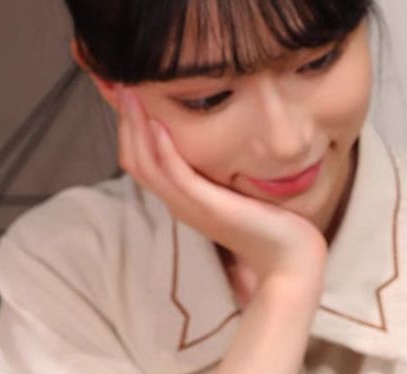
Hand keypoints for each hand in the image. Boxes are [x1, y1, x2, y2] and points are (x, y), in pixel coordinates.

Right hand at [117, 88, 326, 301]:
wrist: (289, 259)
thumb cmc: (270, 224)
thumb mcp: (236, 190)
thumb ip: (219, 170)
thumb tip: (217, 137)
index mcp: (183, 199)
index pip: (141, 161)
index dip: (130, 126)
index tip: (128, 91)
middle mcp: (181, 204)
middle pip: (135, 160)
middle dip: (125, 120)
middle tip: (117, 81)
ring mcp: (192, 208)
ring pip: (147, 166)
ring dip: (135, 126)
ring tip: (129, 92)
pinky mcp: (210, 208)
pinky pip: (176, 176)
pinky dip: (163, 150)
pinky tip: (158, 123)